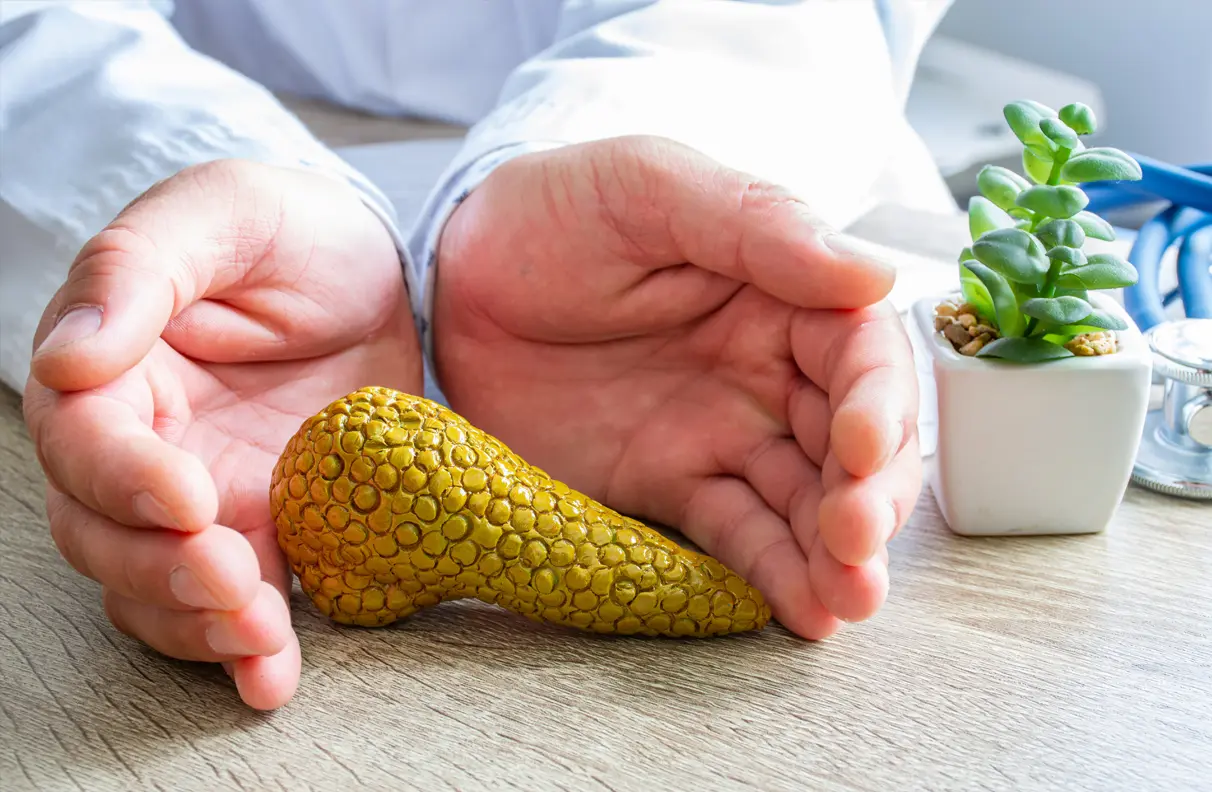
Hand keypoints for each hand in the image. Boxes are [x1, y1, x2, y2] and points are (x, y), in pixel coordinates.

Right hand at [22, 160, 421, 708]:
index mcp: (113, 367)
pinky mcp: (266, 530)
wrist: (373, 273)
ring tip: (262, 640)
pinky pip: (234, 604)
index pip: (85, 441)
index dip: (124, 480)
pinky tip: (274, 676)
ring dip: (199, 626)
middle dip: (161, 572)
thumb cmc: (288, 232)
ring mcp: (203, 498)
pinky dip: (247, 649)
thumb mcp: (222, 213)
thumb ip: (139, 268)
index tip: (189, 498)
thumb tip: (67, 356)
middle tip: (233, 582)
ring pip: (156, 588)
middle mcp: (144, 446)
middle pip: (105, 534)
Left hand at [431, 136, 919, 638]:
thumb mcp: (649, 186)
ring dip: (836, 554)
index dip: (877, 402)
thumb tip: (873, 271)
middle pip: (850, 443)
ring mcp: (720, 437)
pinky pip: (732, 537)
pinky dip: (771, 576)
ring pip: (803, 502)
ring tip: (848, 600)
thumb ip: (755, 222)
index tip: (860, 446)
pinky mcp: (668, 488)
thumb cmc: (555, 213)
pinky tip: (804, 612)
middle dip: (867, 495)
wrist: (455, 281)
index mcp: (782, 294)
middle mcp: (767, 373)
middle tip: (856, 539)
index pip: (860, 353)